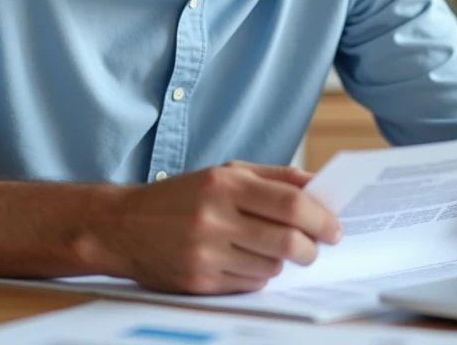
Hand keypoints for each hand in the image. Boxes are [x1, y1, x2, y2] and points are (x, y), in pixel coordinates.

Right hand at [92, 161, 341, 294]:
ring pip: (271, 266)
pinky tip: (247, 261)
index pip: (290, 203)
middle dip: (310, 247)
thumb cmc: (180, 197)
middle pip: (286, 240)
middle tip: (315, 246)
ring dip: (283, 261)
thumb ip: (273, 177)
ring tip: (274, 250)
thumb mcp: (224, 173)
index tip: (334, 227)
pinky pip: (249, 284)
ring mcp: (205, 253)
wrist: (122, 226)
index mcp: (223, 184)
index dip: (320, 217)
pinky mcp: (198, 281)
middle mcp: (214, 218)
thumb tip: (317, 185)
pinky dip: (259, 275)